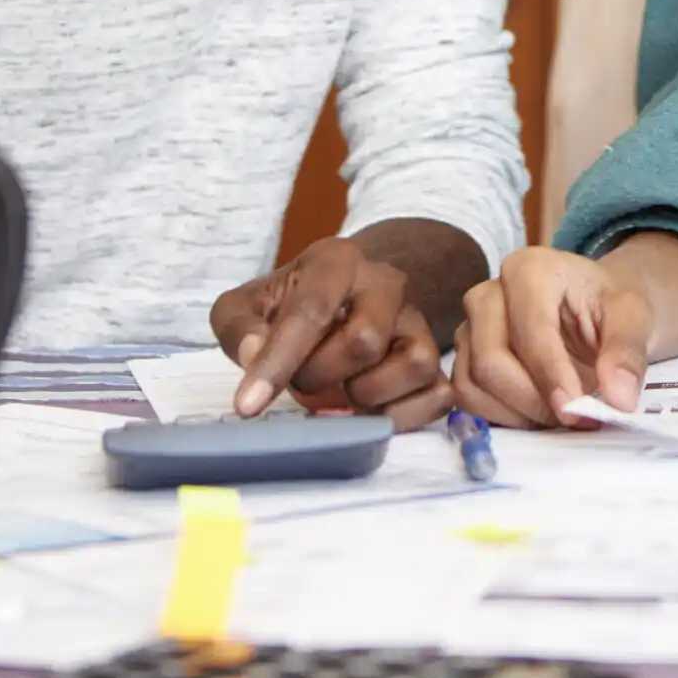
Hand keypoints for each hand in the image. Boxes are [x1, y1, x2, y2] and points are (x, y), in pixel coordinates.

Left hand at [210, 235, 452, 430]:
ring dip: (365, 396)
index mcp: (336, 262)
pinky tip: (369, 410)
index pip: (311, 312)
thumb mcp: (246, 305)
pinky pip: (438, 395)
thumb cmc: (289, 304)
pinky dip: (401, 415)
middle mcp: (387, 284)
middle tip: (301, 379)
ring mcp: (418, 320)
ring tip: (339, 390)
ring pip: (413, 365)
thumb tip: (253, 355)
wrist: (346, 295)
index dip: (278, 362)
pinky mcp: (436, 357)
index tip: (247, 406)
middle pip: (364, 342)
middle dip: (320, 376)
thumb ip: (239, 327)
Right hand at [448, 247, 650, 428]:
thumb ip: (627, 352)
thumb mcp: (634, 317)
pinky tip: (538, 414)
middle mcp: (488, 294)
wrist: (597, 310)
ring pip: (472, 384)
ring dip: (518, 413)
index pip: (530, 330)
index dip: (551, 376)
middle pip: (490, 360)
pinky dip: (502, 417)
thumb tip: (619, 398)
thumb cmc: (609, 307)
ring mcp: (470, 327)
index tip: (576, 409)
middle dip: (533, 400)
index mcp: (530, 270)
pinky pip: (467, 399)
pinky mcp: (464, 358)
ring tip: (560, 415)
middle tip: (575, 417)